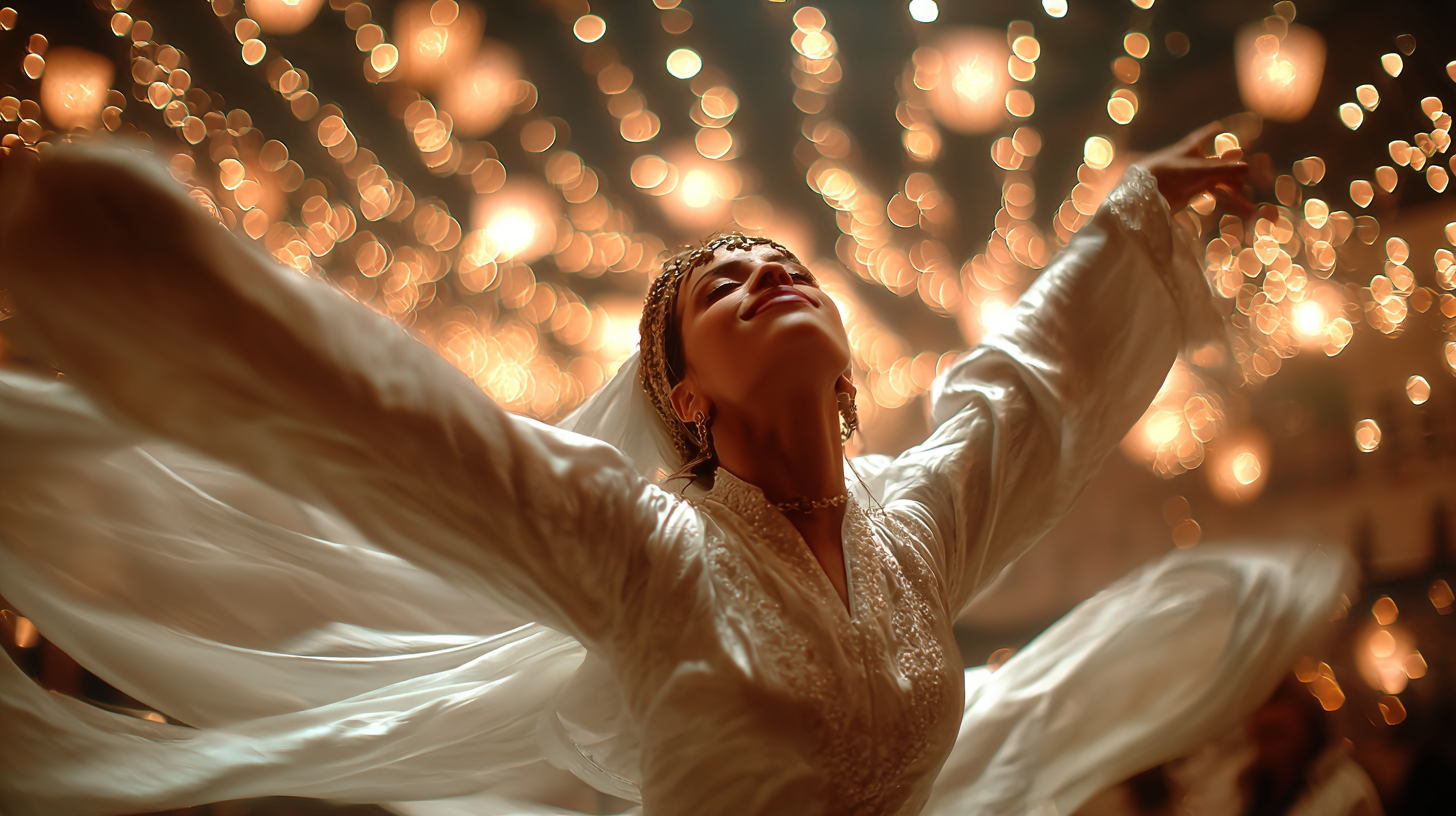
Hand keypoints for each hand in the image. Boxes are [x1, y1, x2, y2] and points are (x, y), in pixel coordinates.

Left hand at [1135, 122, 1252, 215]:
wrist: (1145, 193)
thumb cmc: (1168, 174)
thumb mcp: (1199, 170)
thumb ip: (1223, 169)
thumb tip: (1248, 167)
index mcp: (1190, 148)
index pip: (1203, 136)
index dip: (1211, 131)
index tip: (1219, 125)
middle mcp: (1191, 162)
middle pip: (1218, 163)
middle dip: (1234, 170)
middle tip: (1253, 173)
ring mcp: (1190, 178)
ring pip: (1218, 181)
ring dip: (1234, 191)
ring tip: (1250, 203)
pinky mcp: (1188, 193)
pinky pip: (1212, 195)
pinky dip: (1226, 202)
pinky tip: (1240, 209)